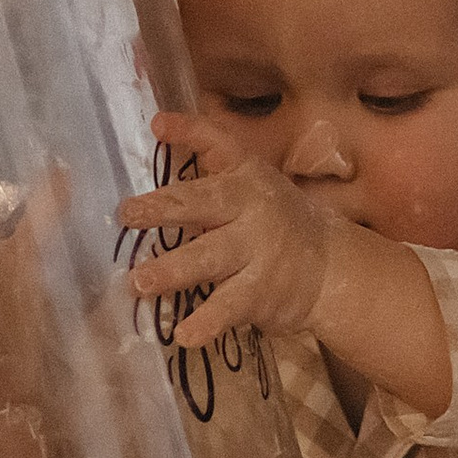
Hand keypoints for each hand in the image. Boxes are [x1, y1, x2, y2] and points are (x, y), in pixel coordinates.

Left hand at [120, 111, 340, 345]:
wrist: (331, 268)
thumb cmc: (274, 216)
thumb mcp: (248, 176)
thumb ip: (207, 150)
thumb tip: (158, 121)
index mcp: (246, 178)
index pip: (219, 146)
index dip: (190, 133)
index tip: (156, 125)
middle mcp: (252, 210)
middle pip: (205, 205)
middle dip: (165, 209)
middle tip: (127, 214)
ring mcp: (257, 254)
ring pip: (210, 260)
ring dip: (174, 271)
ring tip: (139, 282)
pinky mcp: (260, 294)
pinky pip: (229, 308)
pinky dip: (207, 323)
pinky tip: (184, 335)